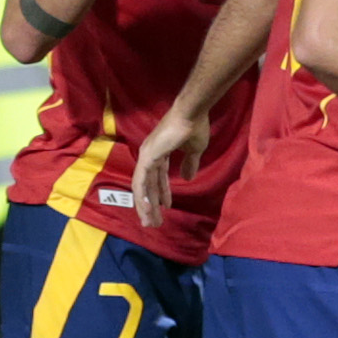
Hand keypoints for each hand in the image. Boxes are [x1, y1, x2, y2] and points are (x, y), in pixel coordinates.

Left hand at [132, 104, 210, 228]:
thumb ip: (189, 164)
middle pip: (147, 185)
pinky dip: (144, 196)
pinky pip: (142, 181)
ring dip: (145, 206)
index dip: (162, 193)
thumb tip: (187, 178)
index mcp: (159, 153)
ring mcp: (146, 156)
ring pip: (142, 187)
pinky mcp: (148, 157)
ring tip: (150, 222)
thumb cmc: (195, 128)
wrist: (192, 115)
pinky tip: (149, 209)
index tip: (166, 207)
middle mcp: (149, 155)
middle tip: (153, 222)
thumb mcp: (194, 151)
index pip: (157, 177)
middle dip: (150, 205)